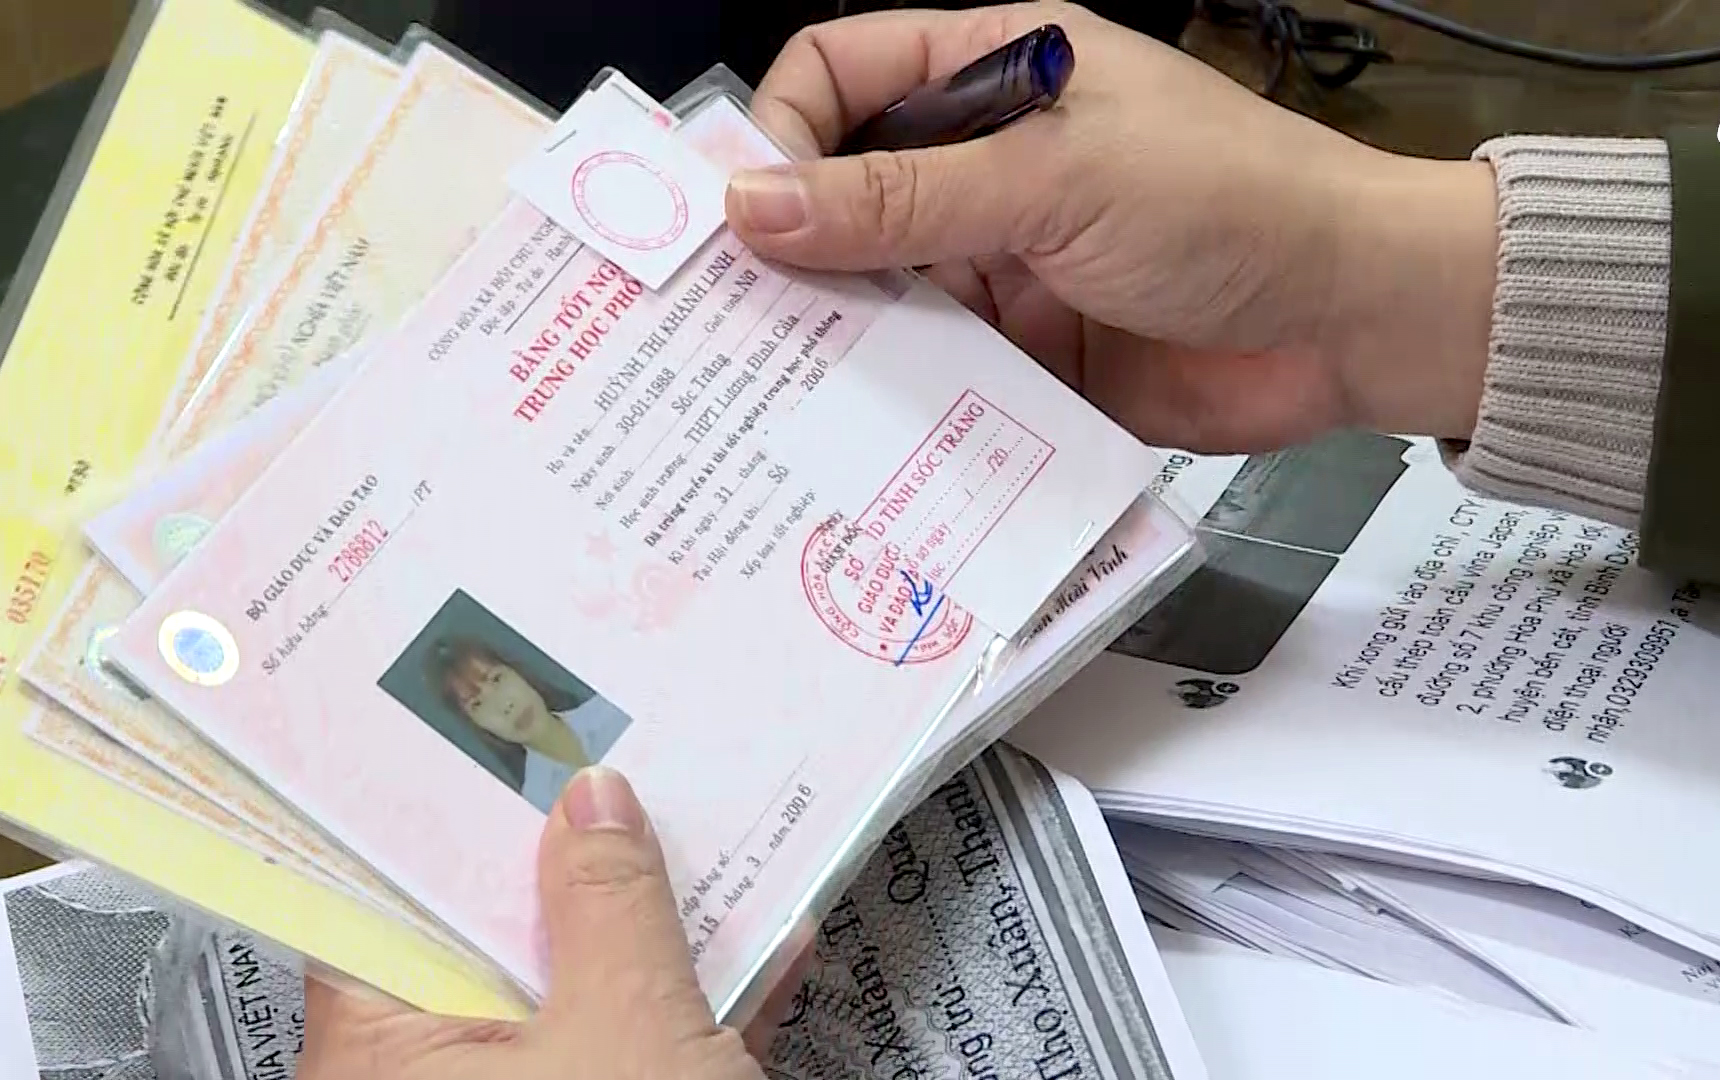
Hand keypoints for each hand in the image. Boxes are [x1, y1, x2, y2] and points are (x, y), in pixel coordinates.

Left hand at [297, 767, 797, 1079]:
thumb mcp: (628, 1031)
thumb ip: (608, 904)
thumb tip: (591, 805)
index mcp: (382, 1057)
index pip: (376, 897)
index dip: (429, 808)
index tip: (480, 727)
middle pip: (486, 932)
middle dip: (567, 851)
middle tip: (609, 761)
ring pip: (571, 985)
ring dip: (648, 919)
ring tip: (700, 831)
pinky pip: (629, 1044)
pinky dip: (689, 998)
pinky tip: (758, 942)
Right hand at [726, 2, 1498, 452]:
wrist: (1354, 321)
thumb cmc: (1235, 206)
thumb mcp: (1055, 183)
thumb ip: (901, 201)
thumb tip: (754, 205)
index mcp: (998, 73)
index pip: (844, 74)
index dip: (783, 130)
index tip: (743, 211)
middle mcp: (990, 165)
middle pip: (847, 190)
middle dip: (791, 246)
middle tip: (728, 314)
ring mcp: (1005, 259)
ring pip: (881, 289)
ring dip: (838, 330)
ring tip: (779, 383)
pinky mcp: (1025, 349)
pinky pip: (934, 369)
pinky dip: (897, 396)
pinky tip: (858, 429)